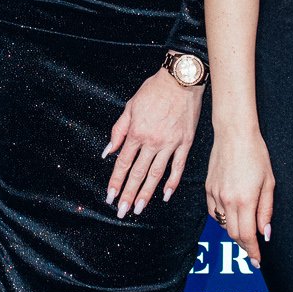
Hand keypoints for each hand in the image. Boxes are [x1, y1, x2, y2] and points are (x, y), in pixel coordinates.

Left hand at [103, 69, 203, 216]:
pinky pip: (178, 167)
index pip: (123, 163)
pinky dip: (172, 182)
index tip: (110, 196)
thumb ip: (118, 130)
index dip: (115, 181)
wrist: (181, 80)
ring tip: (138, 208)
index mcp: (136, 133)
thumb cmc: (154, 90)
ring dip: (146, 193)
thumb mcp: (130, 106)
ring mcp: (169, 144)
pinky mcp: (185, 143)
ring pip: (156, 174)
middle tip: (121, 211)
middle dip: (127, 194)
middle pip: (137, 173)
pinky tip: (165, 195)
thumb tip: (108, 151)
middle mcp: (151, 141)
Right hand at [206, 130, 274, 267]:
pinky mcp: (208, 188)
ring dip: (234, 232)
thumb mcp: (268, 183)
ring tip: (245, 233)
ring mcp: (215, 195)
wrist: (234, 134)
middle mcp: (227, 200)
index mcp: (244, 200)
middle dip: (244, 245)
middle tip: (253, 252)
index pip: (246, 235)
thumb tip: (265, 233)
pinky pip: (214, 212)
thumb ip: (266, 210)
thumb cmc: (255, 154)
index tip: (257, 261)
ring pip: (222, 224)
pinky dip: (222, 219)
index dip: (252, 251)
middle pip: (233, 234)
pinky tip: (232, 215)